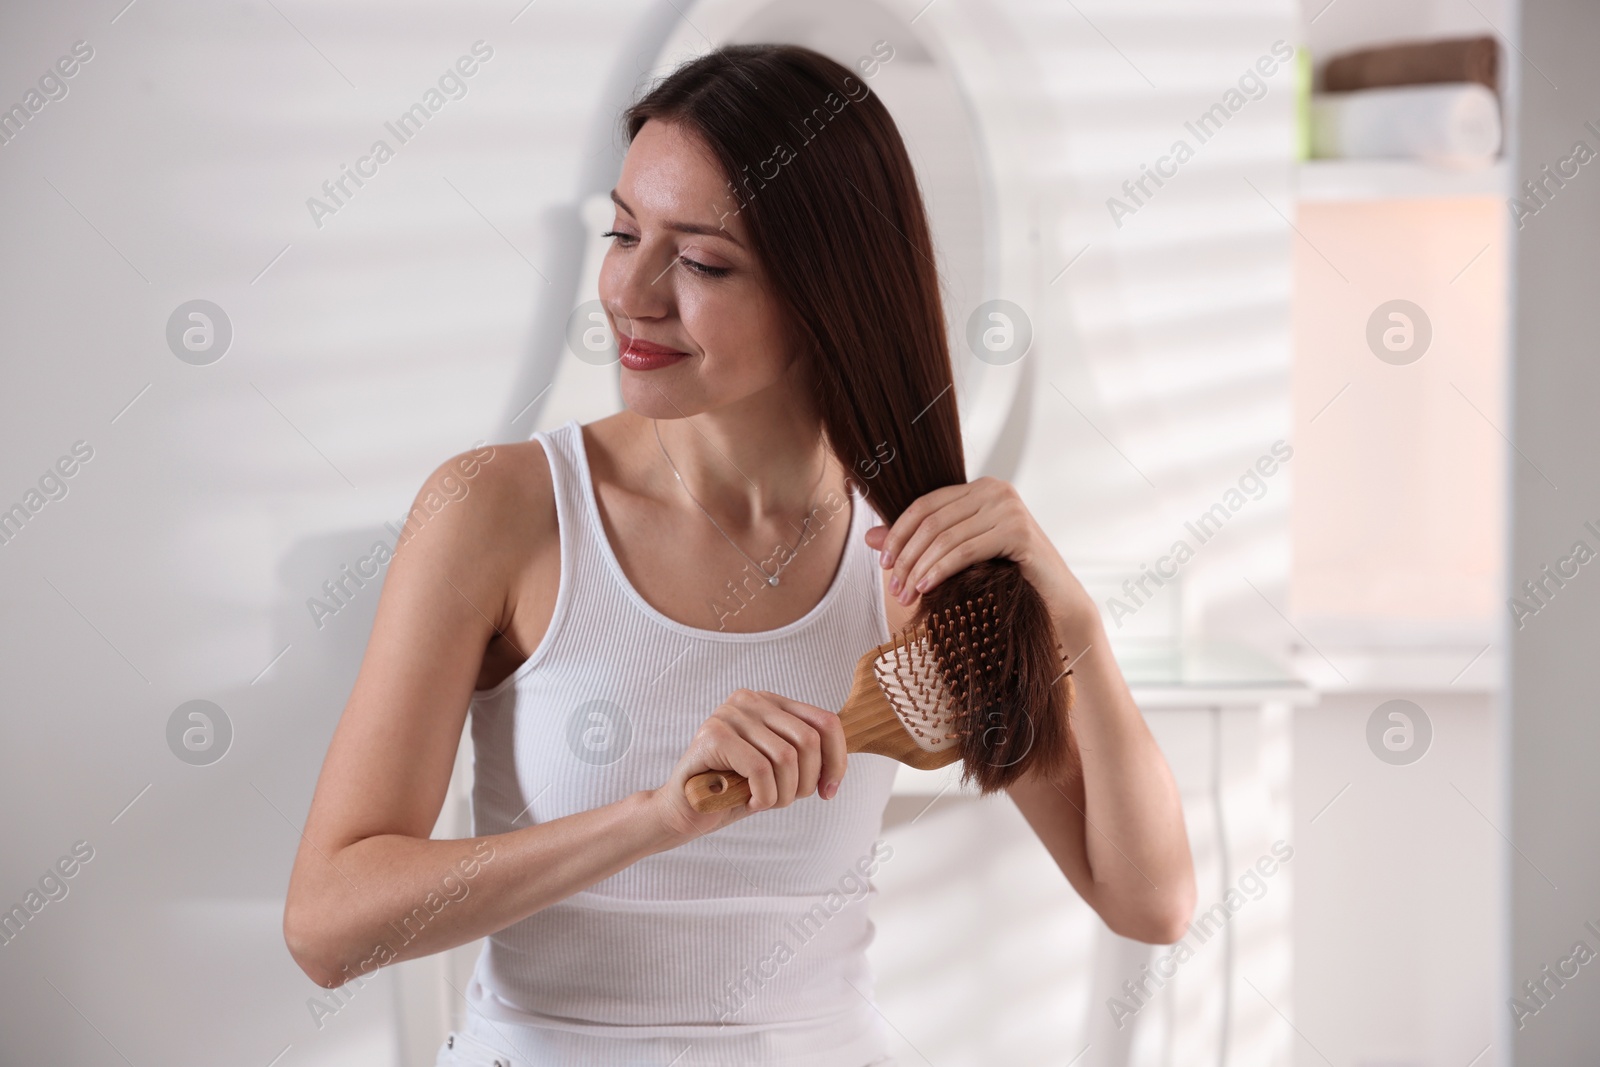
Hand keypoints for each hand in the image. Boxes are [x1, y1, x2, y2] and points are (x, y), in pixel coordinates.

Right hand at [645, 689, 847, 844]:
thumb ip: (805, 755)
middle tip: (786, 800)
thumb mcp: (779, 769)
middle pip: (809, 741)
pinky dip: (763, 796)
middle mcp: (752, 700)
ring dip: (783, 794)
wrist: (684, 810)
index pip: (826, 722)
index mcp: (772, 702)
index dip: (837, 761)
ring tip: (764, 801)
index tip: (829, 791)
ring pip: (786, 758)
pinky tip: (750, 802)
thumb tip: (842, 760)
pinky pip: (760, 769)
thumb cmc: (735, 790)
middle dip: (806, 782)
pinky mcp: (713, 735)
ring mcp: (730, 714)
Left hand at [864, 477, 1099, 645]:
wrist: (1055, 599)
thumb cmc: (1007, 577)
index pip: (925, 504)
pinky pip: (965, 550)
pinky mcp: (1019, 531)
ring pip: (945, 536)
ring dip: (919, 567)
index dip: (898, 532)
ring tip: (905, 594)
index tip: (882, 562)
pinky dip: (940, 569)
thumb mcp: (959, 556)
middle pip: (932, 521)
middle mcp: (995, 490)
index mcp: (980, 488)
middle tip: (893, 587)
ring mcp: (1009, 508)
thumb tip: (870, 538)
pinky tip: (927, 587)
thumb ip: (919, 543)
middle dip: (906, 556)